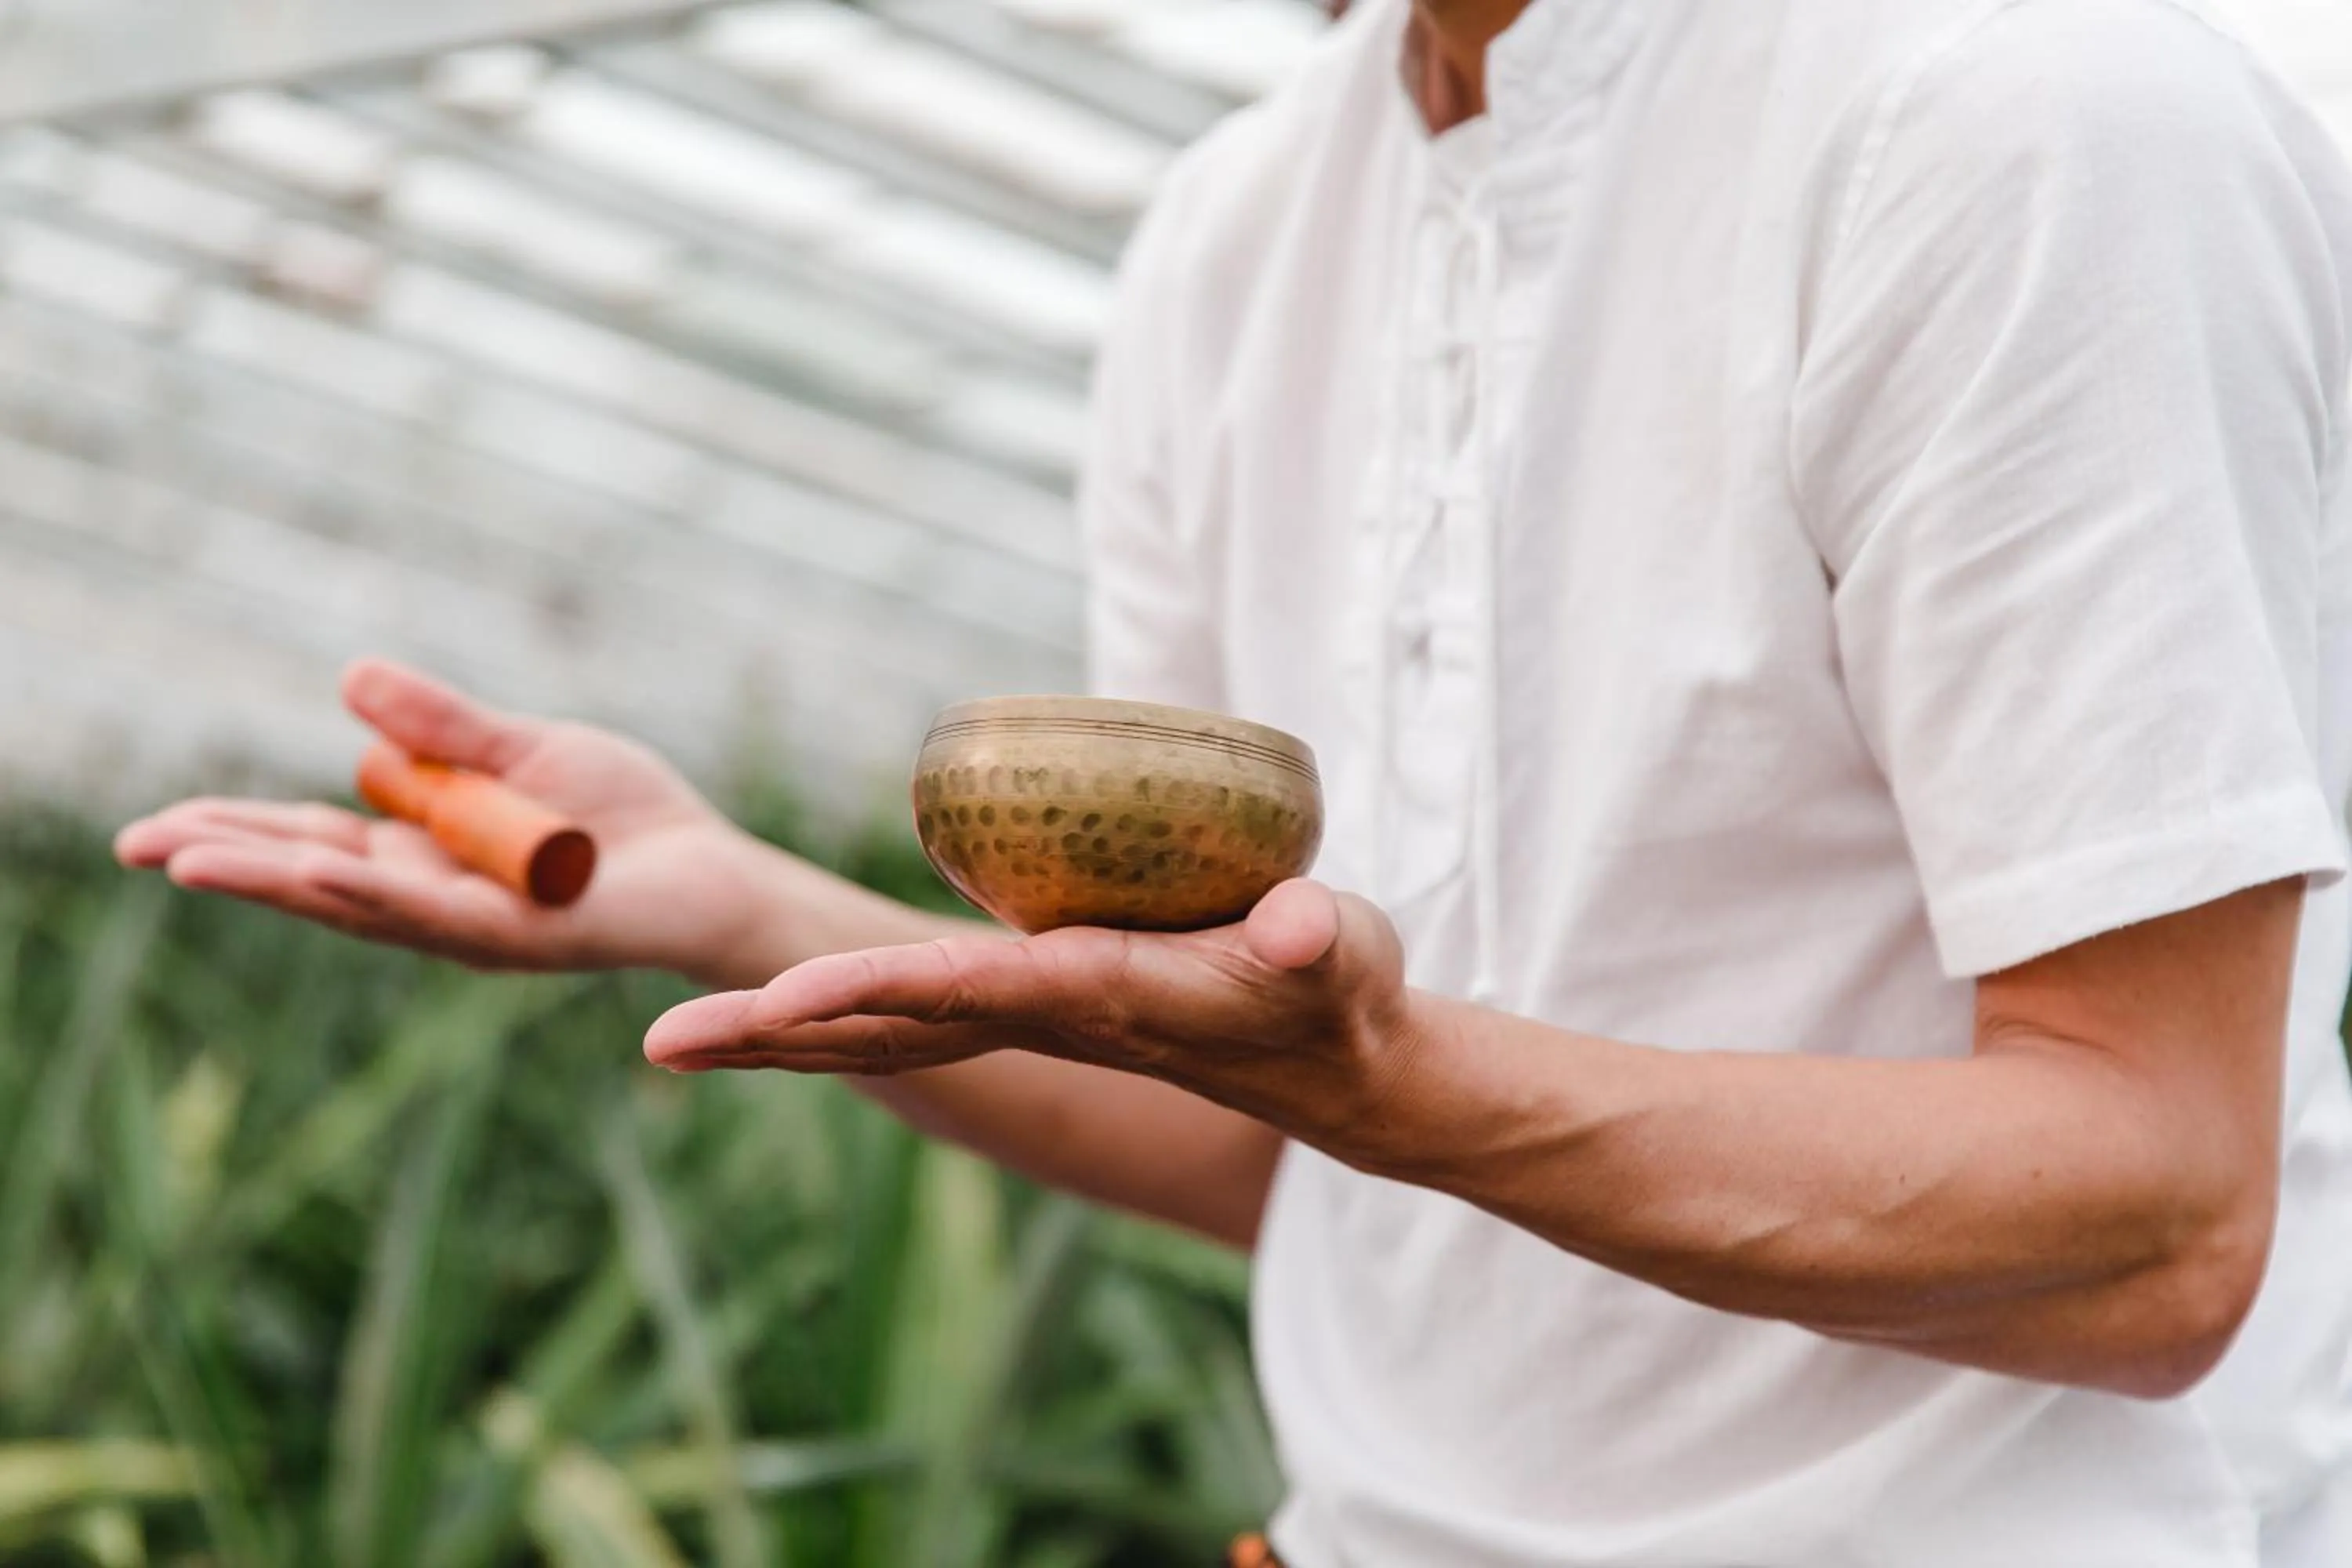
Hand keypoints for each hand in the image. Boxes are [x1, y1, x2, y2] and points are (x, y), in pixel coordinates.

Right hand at [115, 659, 773, 977]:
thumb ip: (443, 726)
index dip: (238, 835)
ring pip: (355, 904)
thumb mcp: (521, 752)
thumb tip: (348, 682)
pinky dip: (372, 892)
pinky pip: (434, 915)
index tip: (160, 826)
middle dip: (226, 861)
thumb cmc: (626, 819)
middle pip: (312, 880)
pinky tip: (316, 873)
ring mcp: (471, 925)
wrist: (711, 868)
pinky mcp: (519, 937)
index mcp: (427, 859)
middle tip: (134, 845)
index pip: (313, 847)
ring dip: (272, 880)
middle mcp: (435, 901)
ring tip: (188, 862)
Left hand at [641, 879, 1429, 1159]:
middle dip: (778, 1036)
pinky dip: (831, 1017)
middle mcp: (1044, 1015)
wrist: (1335, 1066)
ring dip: (778, 1040)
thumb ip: (1319, 936)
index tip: (787, 993)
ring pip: (882, 1029)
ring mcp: (1030, 1018)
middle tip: (661, 1045)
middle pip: (887, 1025)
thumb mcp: (1340, 954)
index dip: (878, 984)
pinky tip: (771, 1020)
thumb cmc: (1336, 994)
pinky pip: (910, 1015)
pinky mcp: (1035, 1005)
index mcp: (1100, 995)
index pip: (970, 988)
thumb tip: (1299, 927)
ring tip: (670, 1045)